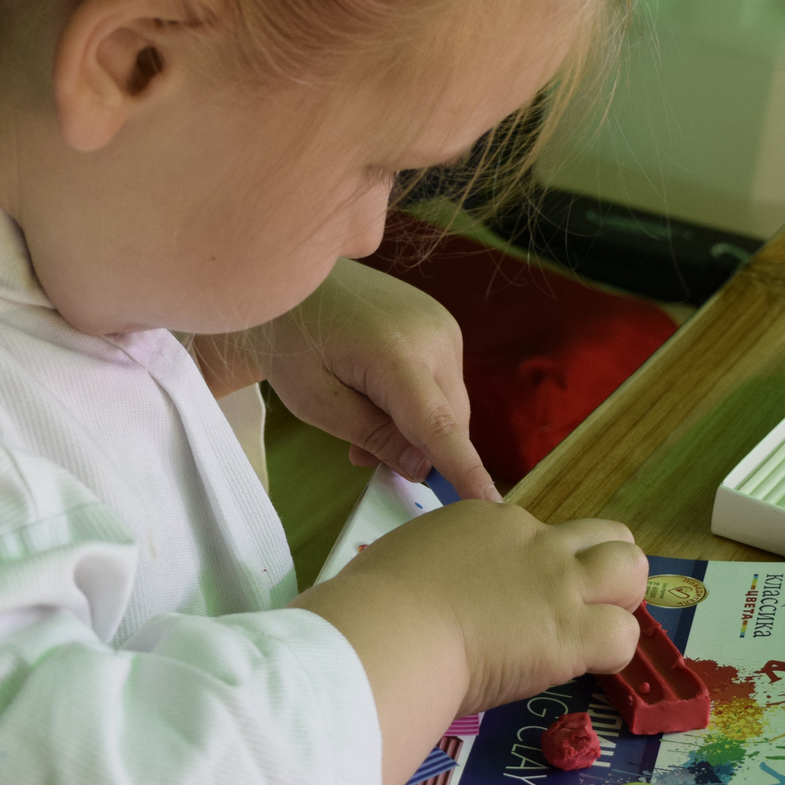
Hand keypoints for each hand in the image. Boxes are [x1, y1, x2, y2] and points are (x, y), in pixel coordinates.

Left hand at [192, 259, 499, 502]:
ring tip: (360, 426)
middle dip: (419, 450)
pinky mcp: (442, 324)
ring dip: (417, 428)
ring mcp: (443, 325)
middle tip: (361, 458)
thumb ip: (372, 435)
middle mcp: (434, 335)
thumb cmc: (292, 340)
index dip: (464, 470)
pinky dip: (419, 403)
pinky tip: (378, 400)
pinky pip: (443, 382)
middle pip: (449, 420)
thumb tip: (423, 469)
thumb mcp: (316, 401)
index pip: (439, 424)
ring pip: (448, 404)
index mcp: (396, 352)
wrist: (293, 275)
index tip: (492, 508)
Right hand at [295, 501, 645, 784]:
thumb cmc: (373, 601)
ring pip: (631, 571)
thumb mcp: (405, 559)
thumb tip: (429, 590)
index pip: (539, 536)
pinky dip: (610, 654)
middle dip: (605, 571)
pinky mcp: (569, 631)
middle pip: (607, 537)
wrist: (389, 627)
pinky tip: (580, 667)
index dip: (536, 571)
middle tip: (580, 609)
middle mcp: (533, 541)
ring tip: (591, 635)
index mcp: (487, 520)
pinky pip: (623, 636)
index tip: (513, 603)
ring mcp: (557, 583)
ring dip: (620, 604)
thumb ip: (433, 567)